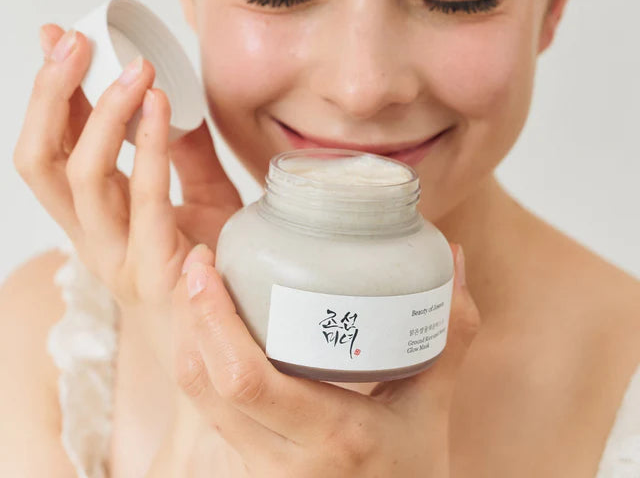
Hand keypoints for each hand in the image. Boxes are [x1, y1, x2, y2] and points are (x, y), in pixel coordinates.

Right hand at [13, 25, 241, 377]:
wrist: (244, 319)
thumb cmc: (217, 254)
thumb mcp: (199, 189)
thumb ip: (180, 148)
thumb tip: (164, 94)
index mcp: (94, 218)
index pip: (51, 148)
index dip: (49, 93)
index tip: (58, 38)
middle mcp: (92, 237)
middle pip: (40, 162)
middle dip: (51, 95)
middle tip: (76, 42)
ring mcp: (116, 257)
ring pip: (79, 177)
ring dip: (103, 113)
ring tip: (135, 70)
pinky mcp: (153, 269)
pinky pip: (142, 198)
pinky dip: (147, 146)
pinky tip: (160, 106)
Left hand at [172, 242, 479, 476]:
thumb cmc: (413, 468)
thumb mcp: (436, 403)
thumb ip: (451, 332)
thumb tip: (452, 259)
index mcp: (335, 436)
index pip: (246, 380)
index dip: (212, 320)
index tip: (209, 266)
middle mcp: (285, 460)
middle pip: (207, 384)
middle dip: (190, 316)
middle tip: (200, 263)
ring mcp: (262, 469)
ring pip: (199, 399)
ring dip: (188, 337)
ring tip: (198, 286)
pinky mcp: (251, 466)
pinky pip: (208, 410)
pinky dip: (200, 361)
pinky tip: (212, 326)